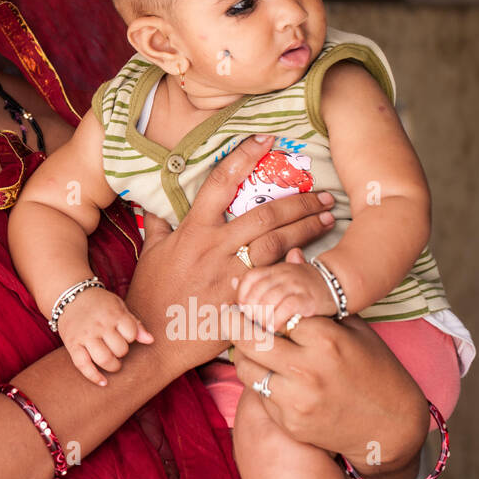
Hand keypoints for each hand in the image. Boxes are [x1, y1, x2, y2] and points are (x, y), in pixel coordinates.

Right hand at [56, 287, 150, 386]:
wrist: (69, 296)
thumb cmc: (99, 303)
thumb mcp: (119, 306)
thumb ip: (135, 323)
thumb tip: (150, 341)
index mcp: (113, 314)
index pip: (131, 334)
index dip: (131, 338)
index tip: (124, 336)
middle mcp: (100, 325)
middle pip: (120, 349)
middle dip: (122, 352)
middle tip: (116, 348)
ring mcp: (85, 335)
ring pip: (104, 359)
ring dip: (113, 366)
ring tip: (113, 363)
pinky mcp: (72, 344)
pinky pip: (83, 365)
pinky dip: (94, 376)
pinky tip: (103, 382)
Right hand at [124, 134, 336, 367]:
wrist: (154, 339)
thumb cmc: (151, 295)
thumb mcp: (151, 254)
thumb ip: (158, 224)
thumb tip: (152, 200)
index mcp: (192, 230)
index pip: (220, 182)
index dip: (244, 156)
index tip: (265, 139)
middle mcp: (213, 247)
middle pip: (264, 214)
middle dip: (297, 201)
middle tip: (322, 193)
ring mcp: (230, 275)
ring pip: (277, 244)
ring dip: (307, 229)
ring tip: (328, 219)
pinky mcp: (242, 301)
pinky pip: (276, 279)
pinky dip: (297, 266)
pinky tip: (316, 259)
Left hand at [228, 309, 427, 477]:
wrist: (392, 424)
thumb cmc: (374, 368)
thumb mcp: (352, 326)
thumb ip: (315, 294)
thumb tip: (291, 254)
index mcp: (325, 339)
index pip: (271, 312)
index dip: (255, 305)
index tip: (245, 300)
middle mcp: (308, 369)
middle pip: (249, 339)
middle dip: (234, 324)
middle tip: (229, 315)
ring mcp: (298, 399)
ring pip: (245, 368)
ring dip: (243, 354)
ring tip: (248, 345)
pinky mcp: (291, 422)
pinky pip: (258, 394)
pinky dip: (259, 380)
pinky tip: (267, 372)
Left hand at [235, 248, 336, 329]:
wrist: (340, 282)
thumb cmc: (306, 286)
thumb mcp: (281, 278)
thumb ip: (259, 281)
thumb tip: (233, 281)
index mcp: (273, 269)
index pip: (249, 279)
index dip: (241, 296)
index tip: (241, 311)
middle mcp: (283, 274)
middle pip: (256, 292)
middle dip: (250, 311)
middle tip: (249, 325)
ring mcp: (295, 285)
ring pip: (268, 301)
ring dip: (262, 318)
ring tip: (261, 330)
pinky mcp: (307, 298)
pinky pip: (286, 308)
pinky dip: (277, 320)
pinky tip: (275, 329)